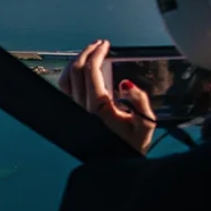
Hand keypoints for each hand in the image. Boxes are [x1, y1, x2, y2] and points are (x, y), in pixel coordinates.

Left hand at [59, 40, 156, 154]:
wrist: (116, 165)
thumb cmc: (132, 146)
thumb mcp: (146, 123)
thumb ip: (140, 101)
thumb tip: (126, 84)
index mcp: (98, 108)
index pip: (91, 71)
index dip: (97, 54)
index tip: (106, 45)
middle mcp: (82, 108)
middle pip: (75, 70)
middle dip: (86, 53)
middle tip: (98, 44)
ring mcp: (75, 111)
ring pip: (65, 79)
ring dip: (75, 62)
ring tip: (89, 53)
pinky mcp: (73, 114)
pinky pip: (64, 89)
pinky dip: (70, 74)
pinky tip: (80, 70)